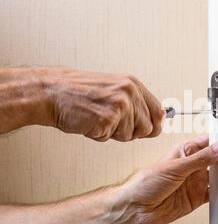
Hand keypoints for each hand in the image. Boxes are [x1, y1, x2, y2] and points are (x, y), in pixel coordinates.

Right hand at [41, 67, 164, 141]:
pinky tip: (90, 122)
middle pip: (148, 128)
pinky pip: (111, 138)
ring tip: (98, 119)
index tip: (149, 129)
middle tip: (113, 123)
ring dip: (114, 134)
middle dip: (132, 132)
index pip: (159, 112)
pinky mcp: (108, 119)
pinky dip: (99, 135)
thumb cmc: (78, 92)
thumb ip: (134, 103)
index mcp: (133, 84)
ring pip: (130, 136)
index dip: (154, 125)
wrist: (52, 92)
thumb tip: (153, 122)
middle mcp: (130, 93)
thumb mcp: (113, 89)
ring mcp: (120, 106)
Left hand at [111, 136, 217, 223]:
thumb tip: (217, 148)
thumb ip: (199, 159)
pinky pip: (213, 194)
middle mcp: (191, 167)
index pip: (207, 143)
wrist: (135, 209)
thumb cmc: (144, 183)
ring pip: (216, 177)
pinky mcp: (196, 198)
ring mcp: (194, 182)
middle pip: (214, 160)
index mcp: (184, 152)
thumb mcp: (175, 167)